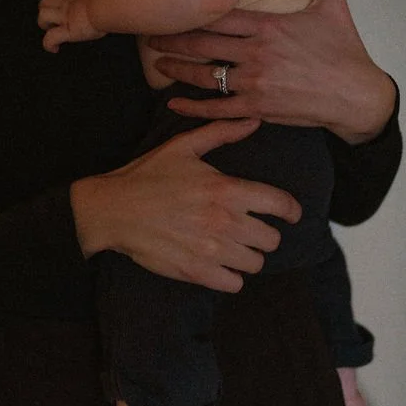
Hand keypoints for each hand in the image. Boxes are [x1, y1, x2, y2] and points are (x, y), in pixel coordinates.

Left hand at [38, 0, 105, 52]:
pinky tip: (54, 49)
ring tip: (51, 31)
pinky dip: (49, 45)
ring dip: (44, 24)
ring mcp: (65, 17)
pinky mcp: (66, 30)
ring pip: (42, 15)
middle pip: (44, 1)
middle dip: (44, 10)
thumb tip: (112, 0)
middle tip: (52, 20)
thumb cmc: (110, 3)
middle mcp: (67, 5)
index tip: (59, 5)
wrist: (106, 7)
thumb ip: (101, 1)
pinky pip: (49, 38)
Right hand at [70, 117, 300, 291]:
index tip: (291, 214)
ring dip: (247, 255)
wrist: (113, 209)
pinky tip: (219, 263)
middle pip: (272, 240)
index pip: (279, 204)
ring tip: (233, 246)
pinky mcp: (196, 272)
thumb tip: (254, 121)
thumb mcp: (183, 146)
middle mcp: (224, 221)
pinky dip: (231, 276)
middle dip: (265, 234)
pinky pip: (234, 284)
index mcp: (225, 189)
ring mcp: (211, 250)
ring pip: (255, 263)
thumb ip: (222, 133)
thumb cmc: (148, 175)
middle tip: (251, 229)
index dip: (291, 210)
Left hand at [149, 0, 395, 143]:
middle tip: (148, 37)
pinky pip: (218, 107)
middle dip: (172, 40)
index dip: (189, 11)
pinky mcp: (258, 107)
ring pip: (204, 74)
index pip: (218, 15)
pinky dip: (193, 107)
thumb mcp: (334, 2)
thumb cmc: (345, 49)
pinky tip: (174, 104)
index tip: (169, 8)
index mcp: (268, 25)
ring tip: (157, 64)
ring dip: (176, 69)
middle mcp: (256, 51)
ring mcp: (255, 81)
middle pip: (202, 43)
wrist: (358, 96)